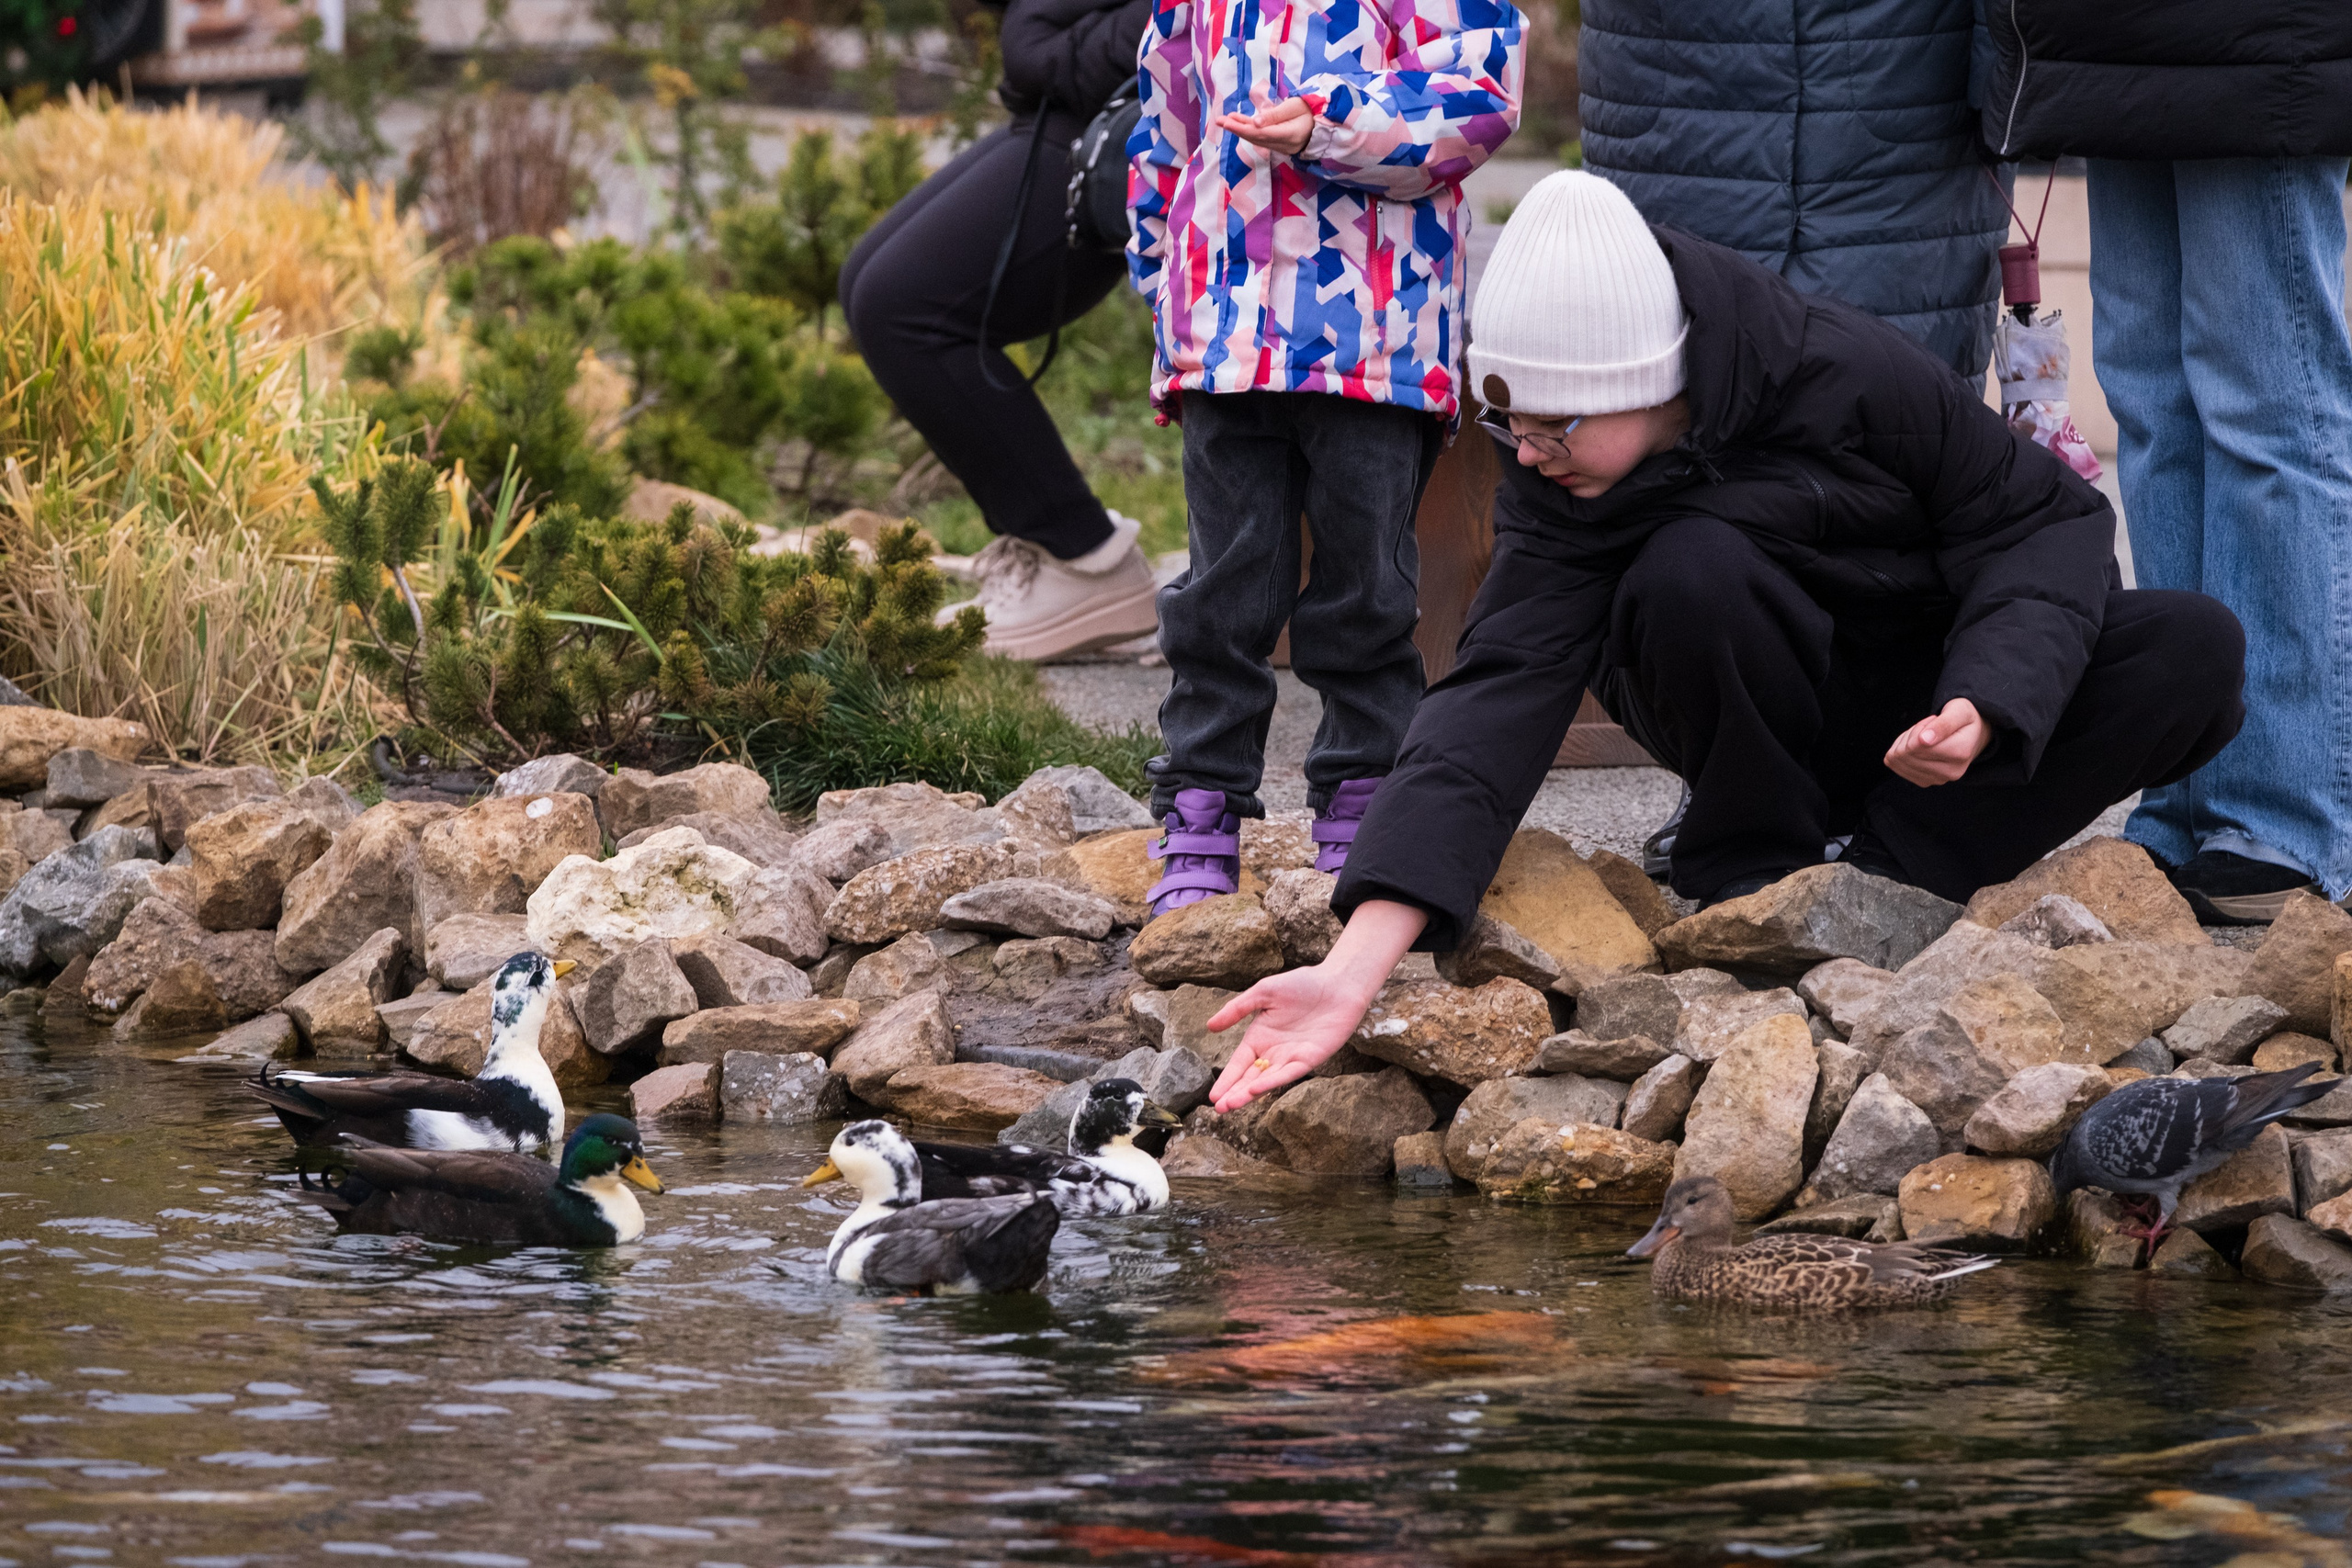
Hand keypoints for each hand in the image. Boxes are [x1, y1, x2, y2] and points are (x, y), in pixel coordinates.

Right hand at [1205, 966, 1366, 1110]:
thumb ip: (1237, 1009)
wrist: (1337, 984)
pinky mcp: (1309, 1059)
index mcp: (1259, 1038)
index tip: (1212, 1096)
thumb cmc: (1301, 984)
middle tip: (1218, 1108)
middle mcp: (1273, 1052)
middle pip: (1250, 1077)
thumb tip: (1210, 1026)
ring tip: (1230, 1105)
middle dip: (1234, 1093)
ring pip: (1266, 1080)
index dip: (1226, 1079)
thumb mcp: (1262, 993)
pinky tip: (1255, 1089)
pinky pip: (1288, 1073)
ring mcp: (1291, 1058)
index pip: (1238, 1064)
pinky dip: (1272, 1082)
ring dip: (1248, 1094)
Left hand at [1214, 91, 1314, 156]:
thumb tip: (1255, 122)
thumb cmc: (1311, 110)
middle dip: (1237, 129)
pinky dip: (1249, 131)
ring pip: (1257, 139)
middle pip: (1256, 138)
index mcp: (1290, 134)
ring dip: (1241, 130)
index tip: (1228, 121)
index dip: (1243, 128)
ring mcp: (1282, 147)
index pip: (1261, 133)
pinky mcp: (1280, 145)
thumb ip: (1275, 115)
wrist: (1323, 122)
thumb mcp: (1295, 106)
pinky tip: (1238, 124)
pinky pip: (1262, 139)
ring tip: (1225, 120)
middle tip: (1220, 121)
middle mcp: (1285, 144)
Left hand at [1884, 697, 1991, 786]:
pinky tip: (1918, 746)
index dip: (1919, 728)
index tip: (1933, 720)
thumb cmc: (1964, 720)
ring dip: (1905, 742)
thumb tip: (1923, 740)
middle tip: (1928, 727)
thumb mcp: (1959, 712)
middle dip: (1912, 734)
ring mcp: (1937, 780)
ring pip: (1899, 760)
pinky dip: (1902, 752)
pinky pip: (1897, 766)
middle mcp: (1951, 772)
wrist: (1972, 736)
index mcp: (1961, 753)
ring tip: (1925, 736)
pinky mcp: (1924, 782)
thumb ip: (1943, 724)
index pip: (1918, 744)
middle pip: (1907, 753)